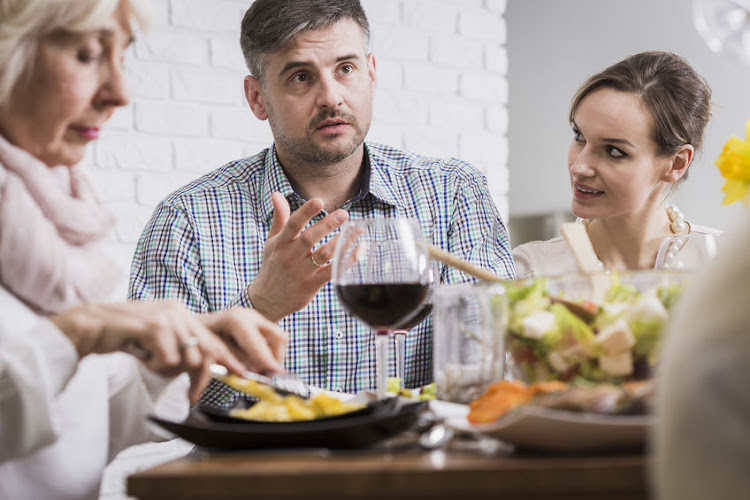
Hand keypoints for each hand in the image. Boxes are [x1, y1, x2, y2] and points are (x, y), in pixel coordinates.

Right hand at [49, 301, 287, 403]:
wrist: (89, 326)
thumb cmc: (124, 337)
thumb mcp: (158, 342)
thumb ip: (179, 350)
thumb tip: (201, 368)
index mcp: (182, 313)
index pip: (212, 340)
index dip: (228, 358)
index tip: (242, 373)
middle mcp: (178, 311)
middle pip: (207, 348)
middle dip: (210, 372)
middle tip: (200, 391)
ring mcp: (165, 315)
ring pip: (189, 354)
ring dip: (173, 369)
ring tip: (154, 365)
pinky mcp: (150, 324)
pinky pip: (168, 356)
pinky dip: (157, 365)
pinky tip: (142, 356)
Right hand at [247, 192, 348, 321]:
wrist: (267, 300)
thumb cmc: (272, 266)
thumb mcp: (272, 241)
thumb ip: (279, 218)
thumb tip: (277, 193)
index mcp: (280, 243)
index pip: (292, 224)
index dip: (306, 212)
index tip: (319, 201)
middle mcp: (290, 256)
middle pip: (309, 238)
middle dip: (327, 225)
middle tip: (344, 214)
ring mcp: (301, 271)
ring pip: (323, 254)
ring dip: (341, 242)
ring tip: (356, 230)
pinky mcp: (312, 284)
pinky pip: (332, 272)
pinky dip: (346, 261)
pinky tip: (358, 250)